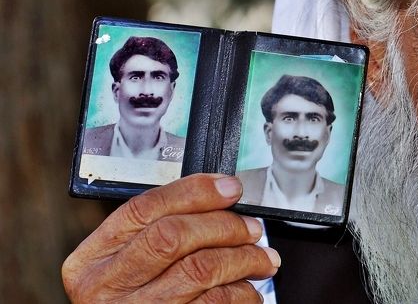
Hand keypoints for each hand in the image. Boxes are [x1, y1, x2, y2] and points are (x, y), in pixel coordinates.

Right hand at [62, 173, 279, 302]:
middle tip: (251, 228)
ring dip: (243, 258)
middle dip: (224, 225)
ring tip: (262, 258)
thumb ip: (153, 233)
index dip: (193, 191)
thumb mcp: (121, 265)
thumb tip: (216, 200)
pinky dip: (241, 293)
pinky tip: (248, 289)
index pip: (143, 209)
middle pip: (173, 236)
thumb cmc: (128, 302)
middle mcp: (108, 288)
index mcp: (92, 260)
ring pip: (200, 270)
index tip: (229, 187)